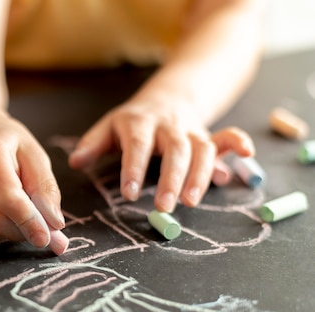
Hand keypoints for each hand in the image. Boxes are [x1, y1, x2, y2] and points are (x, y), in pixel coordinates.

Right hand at [0, 113, 67, 253]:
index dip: (29, 222)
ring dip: (9, 234)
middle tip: (44, 230)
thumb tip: (54, 223)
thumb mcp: (34, 154)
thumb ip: (46, 188)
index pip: (7, 199)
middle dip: (22, 231)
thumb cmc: (8, 144)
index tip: (47, 238)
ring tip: (18, 214)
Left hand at [68, 93, 253, 211]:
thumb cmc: (133, 121)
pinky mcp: (209, 136)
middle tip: (165, 207)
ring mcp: (192, 130)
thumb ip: (92, 144)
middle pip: (175, 149)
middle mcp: (169, 126)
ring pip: (202, 149)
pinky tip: (246, 155)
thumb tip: (74, 162)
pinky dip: (238, 145)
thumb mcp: (109, 127)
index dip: (134, 168)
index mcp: (139, 123)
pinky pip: (227, 137)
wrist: (169, 96)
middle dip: (172, 178)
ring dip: (200, 175)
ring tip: (191, 202)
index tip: (130, 193)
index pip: (137, 144)